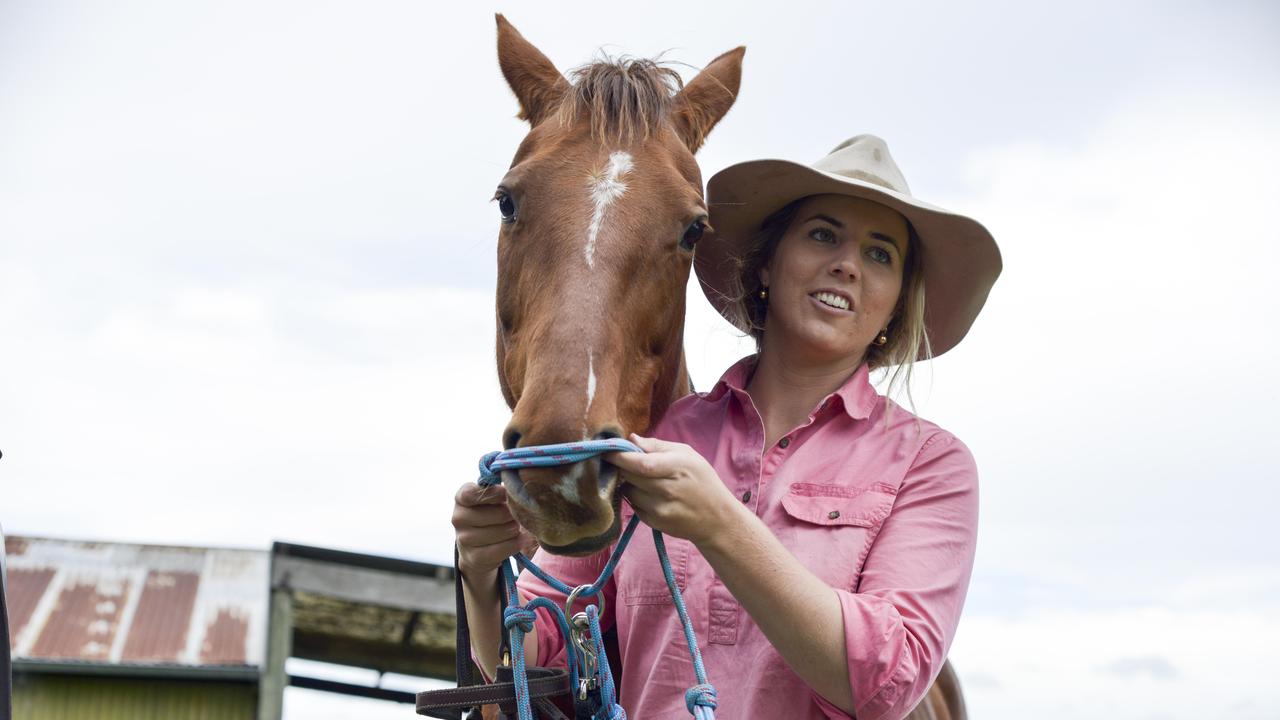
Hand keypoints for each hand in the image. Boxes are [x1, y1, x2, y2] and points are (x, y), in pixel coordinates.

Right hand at [452, 482, 538, 579]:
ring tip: (514, 527)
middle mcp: (458, 518)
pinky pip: (504, 548)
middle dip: (511, 514)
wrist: (477, 548)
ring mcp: (464, 539)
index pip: (471, 494)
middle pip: (497, 513)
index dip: (493, 493)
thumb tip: (513, 490)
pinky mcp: (474, 557)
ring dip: (514, 529)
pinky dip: (515, 543)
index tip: (504, 494)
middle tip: (514, 515)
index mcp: (461, 498)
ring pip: (503, 531)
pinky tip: (518, 539)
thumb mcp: (489, 499)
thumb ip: (497, 491)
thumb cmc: (488, 514)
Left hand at [607, 434, 737, 545]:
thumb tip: (631, 439)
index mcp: (677, 467)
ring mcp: (660, 509)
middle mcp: (667, 489)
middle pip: (629, 476)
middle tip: (624, 462)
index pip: (640, 463)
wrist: (716, 519)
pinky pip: (633, 506)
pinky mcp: (654, 522)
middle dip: (622, 467)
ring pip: (628, 491)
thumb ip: (658, 446)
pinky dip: (635, 498)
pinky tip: (650, 495)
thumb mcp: (687, 455)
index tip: (607, 450)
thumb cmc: (702, 481)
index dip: (619, 457)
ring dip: (629, 483)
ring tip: (643, 480)